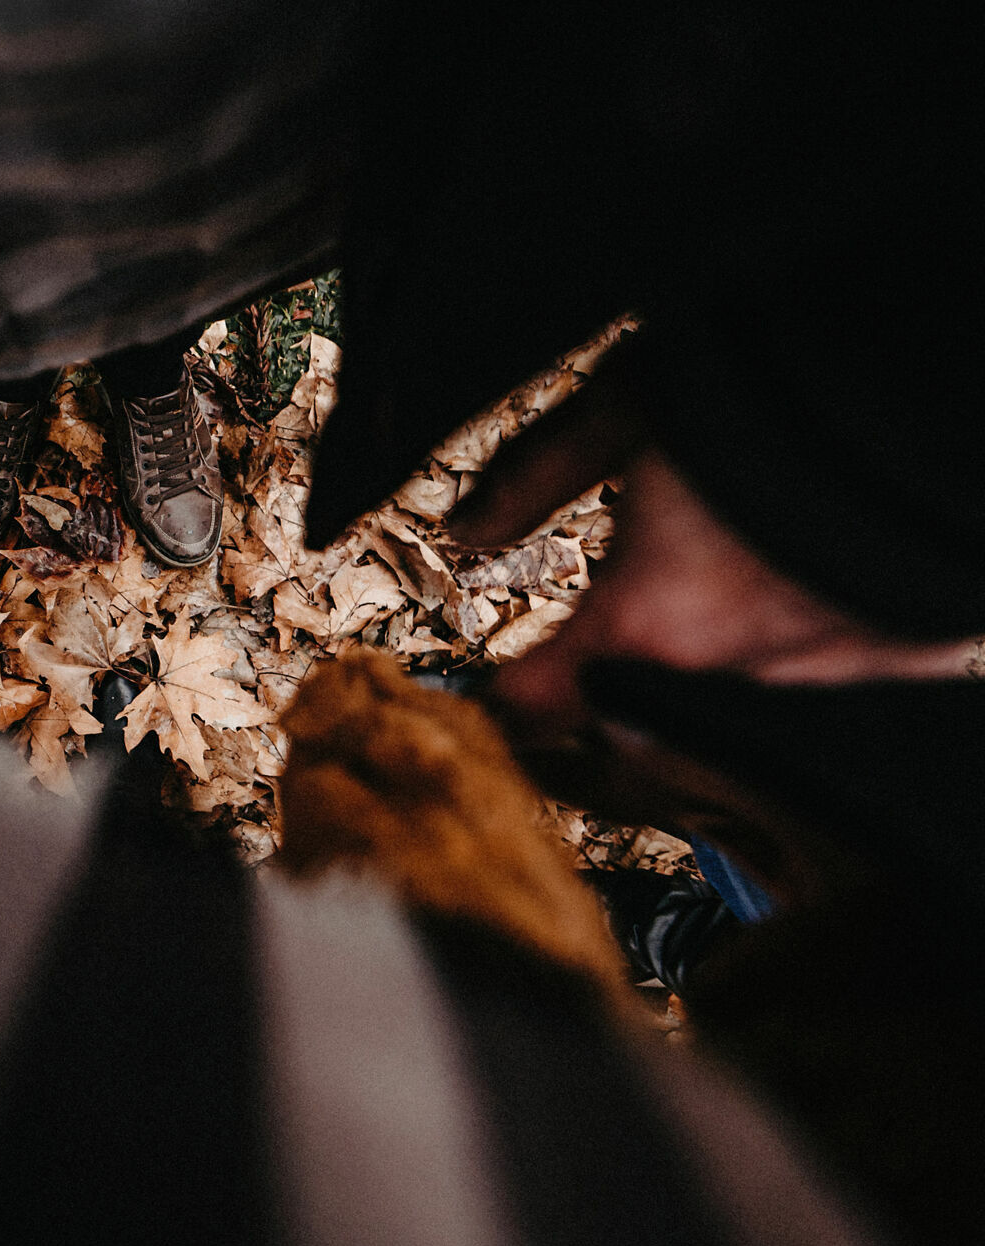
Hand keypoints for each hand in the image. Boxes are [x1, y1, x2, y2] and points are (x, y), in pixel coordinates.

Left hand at [446, 351, 976, 837]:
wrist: (941, 372)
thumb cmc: (772, 382)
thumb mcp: (623, 406)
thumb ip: (533, 481)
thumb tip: (465, 529)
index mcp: (648, 624)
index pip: (537, 705)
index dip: (501, 702)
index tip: (494, 692)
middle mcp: (735, 673)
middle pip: (641, 715)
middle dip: (614, 679)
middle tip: (624, 611)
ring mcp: (834, 675)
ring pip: (745, 695)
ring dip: (723, 654)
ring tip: (733, 574)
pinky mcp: (922, 660)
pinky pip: (849, 669)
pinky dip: (823, 633)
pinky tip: (821, 581)